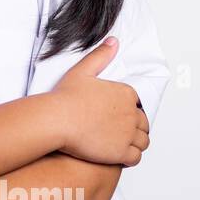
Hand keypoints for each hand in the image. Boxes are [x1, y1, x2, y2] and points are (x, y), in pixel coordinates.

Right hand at [51, 36, 150, 166]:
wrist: (56, 120)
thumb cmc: (65, 98)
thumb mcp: (82, 71)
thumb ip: (101, 55)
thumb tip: (114, 41)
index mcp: (126, 94)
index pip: (137, 106)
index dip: (126, 112)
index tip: (113, 118)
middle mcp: (132, 113)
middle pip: (142, 124)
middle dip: (133, 129)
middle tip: (116, 133)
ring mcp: (128, 134)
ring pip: (142, 142)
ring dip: (134, 144)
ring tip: (117, 145)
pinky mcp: (122, 152)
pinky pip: (135, 157)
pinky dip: (129, 158)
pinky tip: (117, 156)